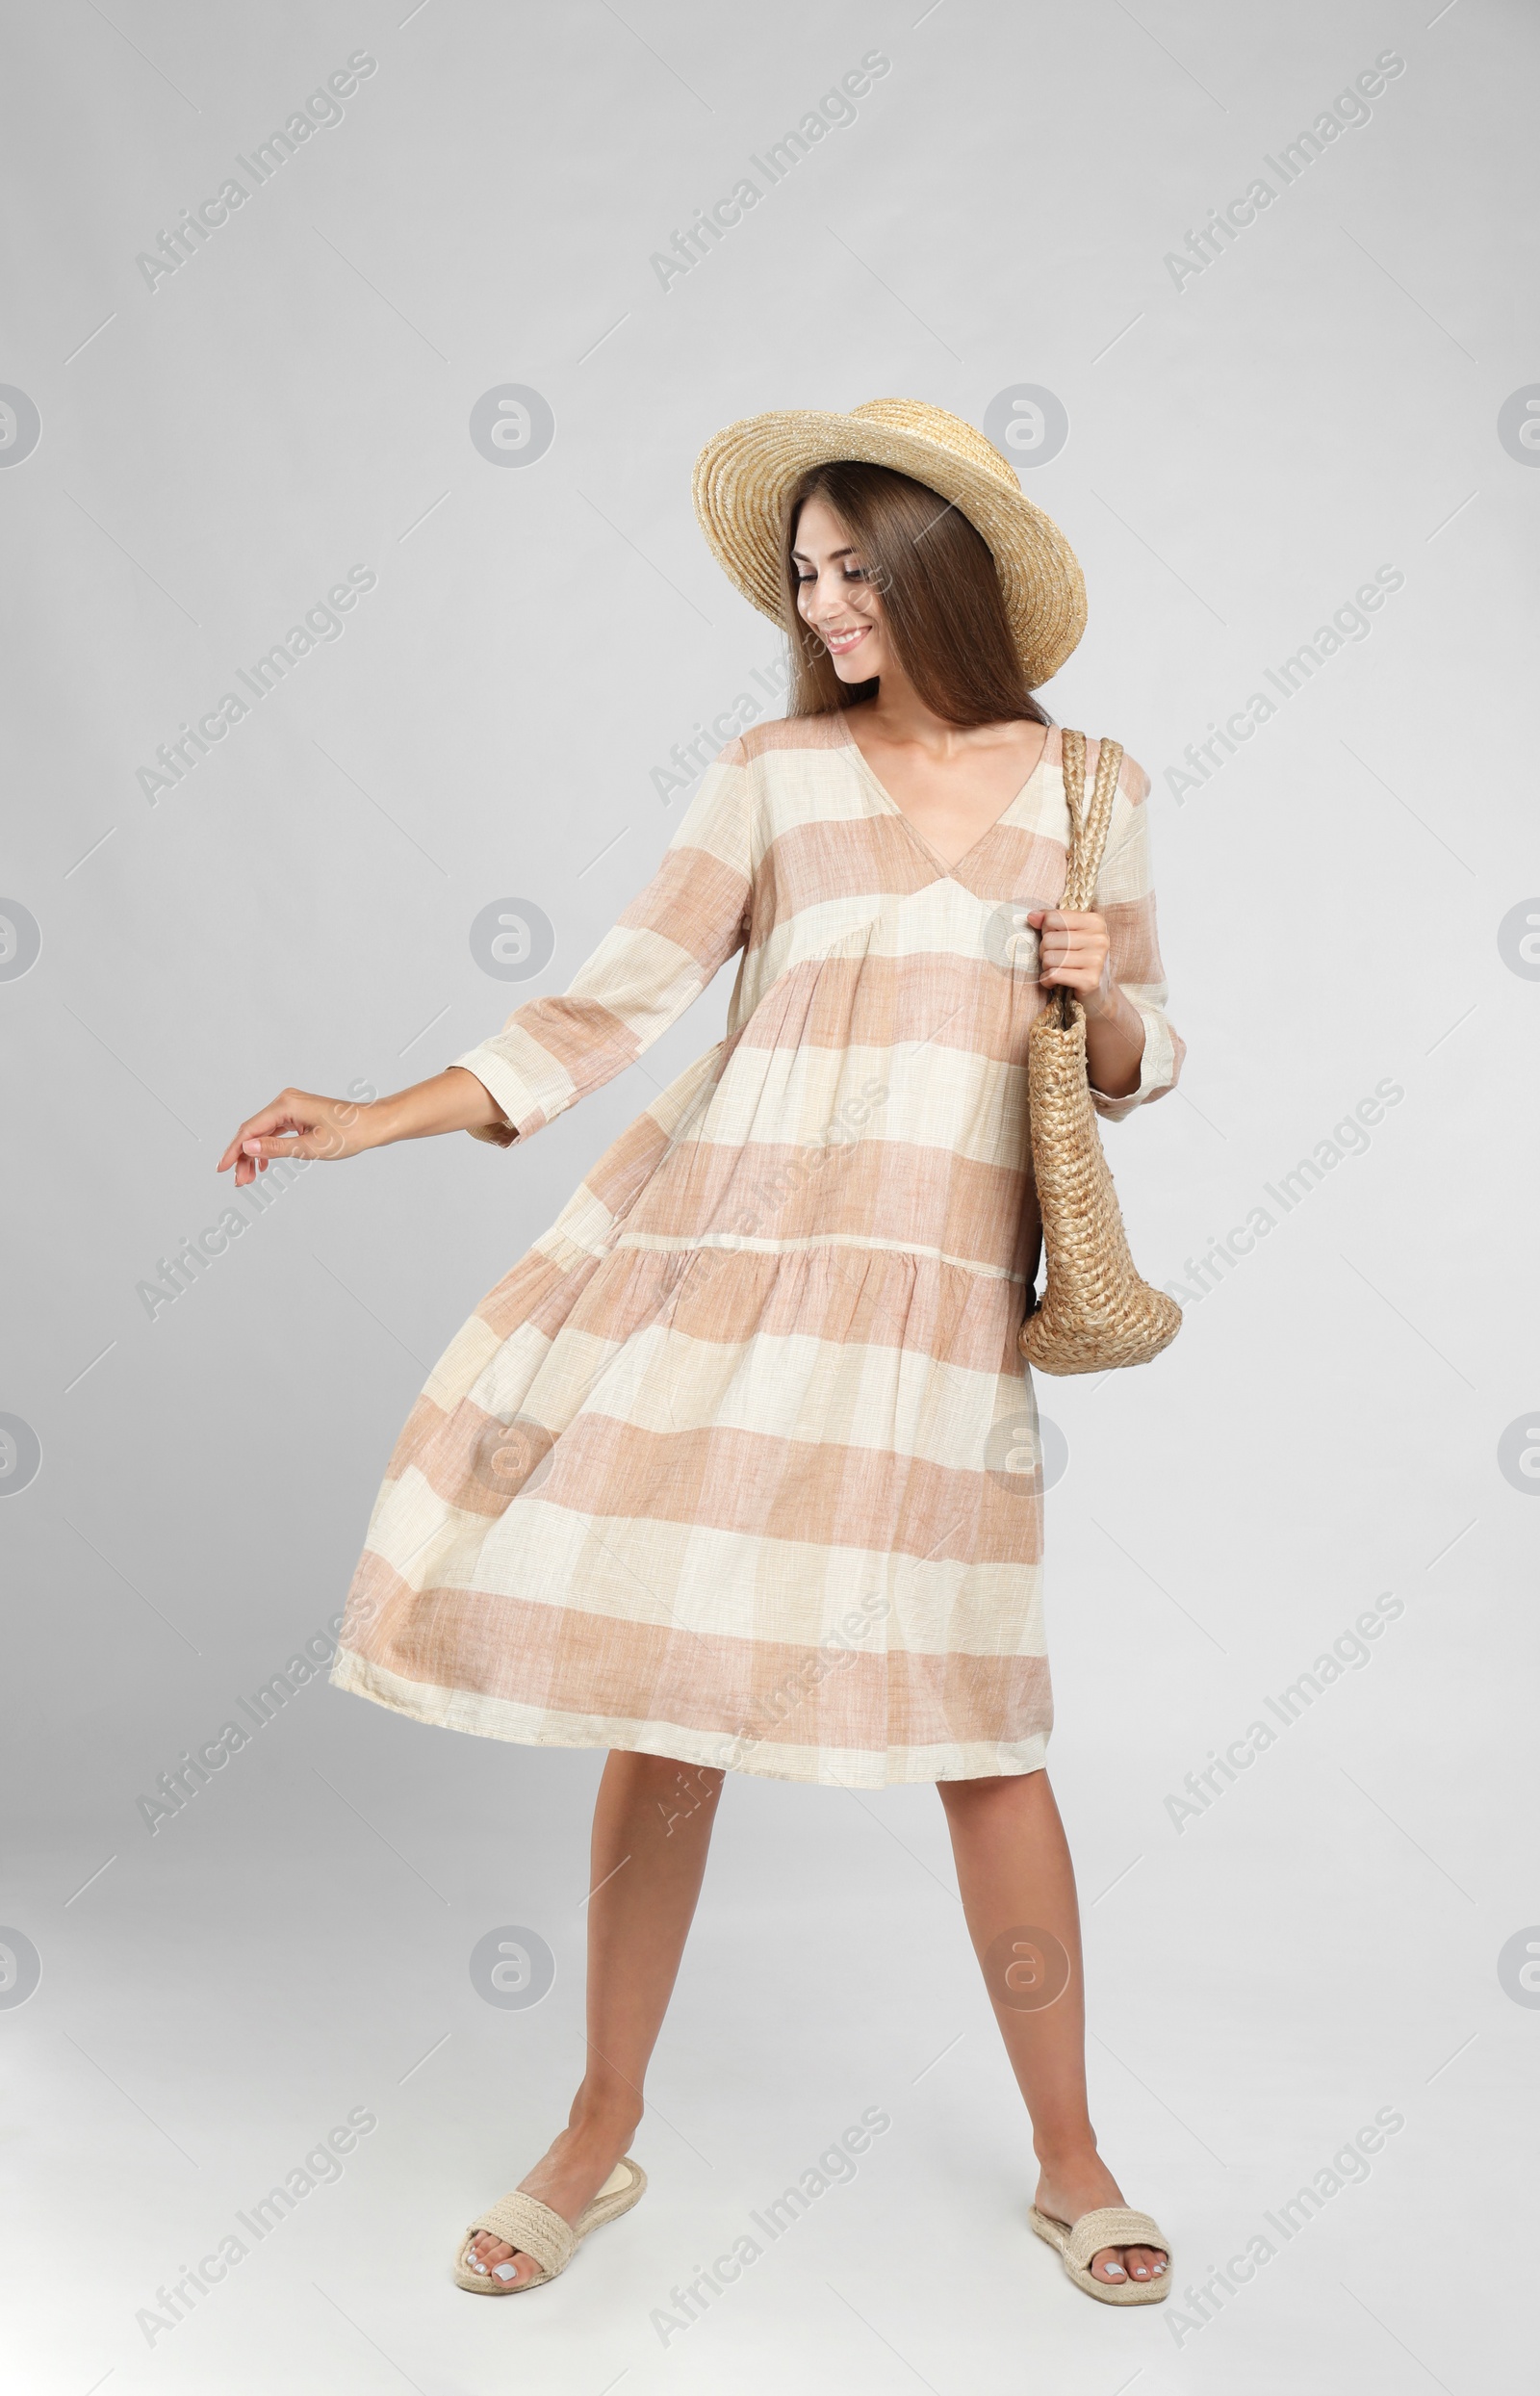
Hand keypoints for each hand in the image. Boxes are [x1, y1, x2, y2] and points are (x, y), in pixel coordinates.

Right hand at [217, 1087, 382, 1188]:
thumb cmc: (348, 1135)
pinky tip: (263, 1165)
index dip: (234, 1151)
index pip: (250, 1129)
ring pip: (263, 1132)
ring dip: (254, 1154)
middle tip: (239, 1182)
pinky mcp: (298, 1112)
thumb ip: (276, 1149)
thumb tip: (247, 1148)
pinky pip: (275, 1130)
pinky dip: (268, 1147)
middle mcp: (285, 1101)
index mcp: (286, 1105)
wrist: (373, 1125)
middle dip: (243, 1157)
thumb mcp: (311, 1148)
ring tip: (249, 1178)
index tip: (222, 1169)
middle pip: (254, 1130)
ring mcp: (291, 1105)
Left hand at [1026, 907, 1117, 1017]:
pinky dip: (1047, 980)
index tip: (1056, 941)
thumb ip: (1049, 922)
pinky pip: (1054, 975)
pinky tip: (1055, 982)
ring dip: (1046, 968)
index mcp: (1095, 922)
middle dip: (1045, 952)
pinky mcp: (1090, 980)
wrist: (1098, 994)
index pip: (1053, 918)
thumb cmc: (1078, 960)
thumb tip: (1032, 916)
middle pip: (1049, 939)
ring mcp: (1097, 960)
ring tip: (1058, 971)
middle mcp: (1100, 938)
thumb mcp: (1067, 935)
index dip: (1046, 931)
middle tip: (1056, 960)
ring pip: (1049, 958)